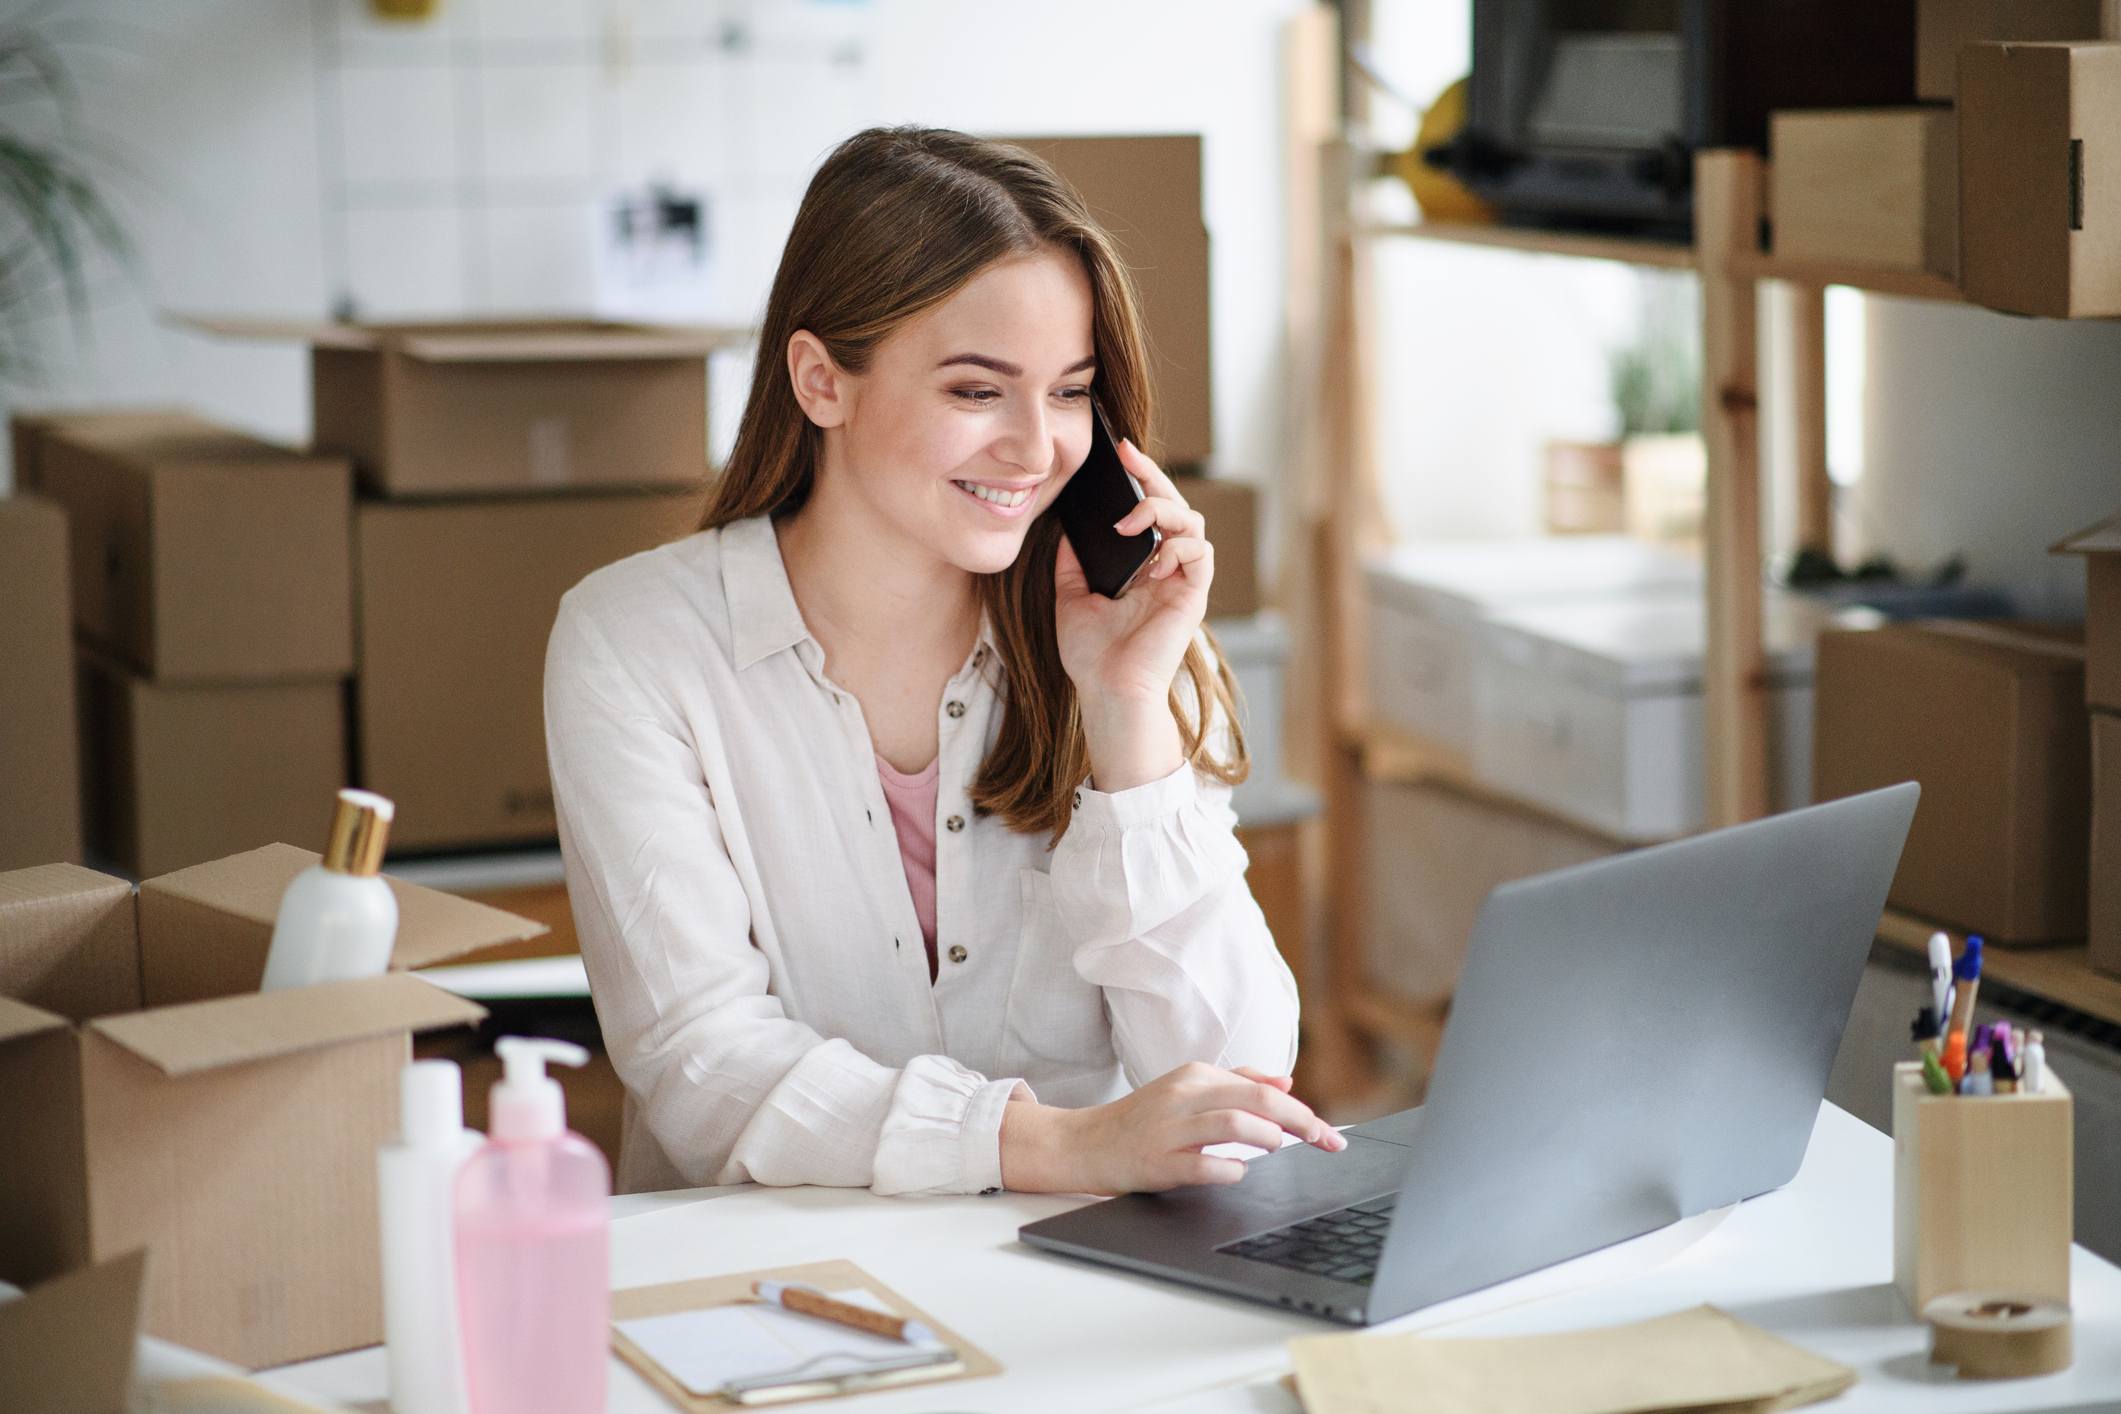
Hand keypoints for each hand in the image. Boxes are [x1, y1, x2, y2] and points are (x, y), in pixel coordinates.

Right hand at [999, 1062, 1344, 1195]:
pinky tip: (1238, 1173)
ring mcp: (1170, 1129)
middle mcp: (1184, 1096)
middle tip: (1327, 1142)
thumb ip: (1236, 1082)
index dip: (1303, 1112)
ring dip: (1268, 1138)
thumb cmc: (1143, 1119)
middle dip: (1302, 1122)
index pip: (1262, 1088)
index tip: (1328, 1134)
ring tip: (1281, 1149)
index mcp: (1196, 1076)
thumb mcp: (1188, 1091)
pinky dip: (1229, 1169)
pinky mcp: (1157, 1161)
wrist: (1086, 1143)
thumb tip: (1286, 1082)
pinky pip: (1202, 1165)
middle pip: (1257, 1100)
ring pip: (1232, 1123)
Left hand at [1052, 437, 1212, 706]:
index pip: (1149, 512)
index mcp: (1142, 567)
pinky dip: (1178, 546)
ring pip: (1192, 522)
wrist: (1107, 692)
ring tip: (1130, 521)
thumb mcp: (1071, 597)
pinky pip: (1200, 553)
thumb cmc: (1092, 655)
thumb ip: (1073, 563)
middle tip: (1128, 456)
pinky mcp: (1193, 596)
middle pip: (1175, 506)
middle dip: (1153, 476)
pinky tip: (1152, 560)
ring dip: (1162, 510)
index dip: (1140, 480)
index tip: (1118, 455)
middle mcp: (1166, 569)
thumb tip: (1066, 527)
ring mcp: (1182, 581)